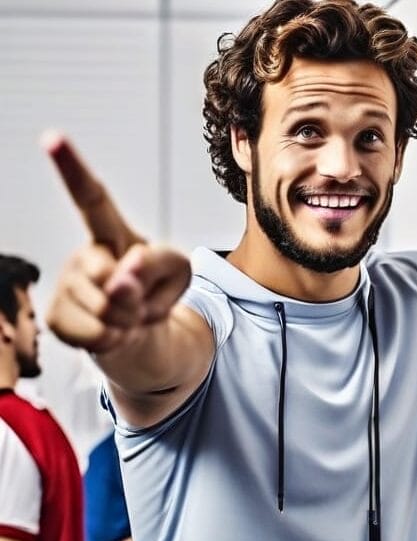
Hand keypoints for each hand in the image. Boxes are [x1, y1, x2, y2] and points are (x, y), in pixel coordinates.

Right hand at [42, 132, 190, 352]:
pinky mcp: (57, 316)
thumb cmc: (157, 291)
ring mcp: (66, 285)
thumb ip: (159, 264)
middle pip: (110, 275)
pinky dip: (116, 340)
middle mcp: (82, 254)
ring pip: (105, 309)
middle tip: (141, 301)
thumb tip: (122, 276)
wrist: (139, 333)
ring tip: (129, 317)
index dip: (72, 168)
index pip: (92, 198)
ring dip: (130, 321)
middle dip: (137, 297)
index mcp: (112, 233)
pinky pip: (95, 335)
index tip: (51, 138)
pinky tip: (114, 332)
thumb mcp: (179, 270)